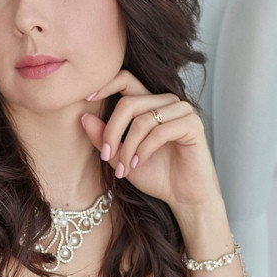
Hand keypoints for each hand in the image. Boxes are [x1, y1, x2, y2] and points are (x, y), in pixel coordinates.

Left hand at [81, 69, 221, 214]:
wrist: (184, 196)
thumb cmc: (156, 176)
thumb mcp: (121, 158)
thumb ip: (103, 138)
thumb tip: (84, 117)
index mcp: (150, 103)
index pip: (126, 79)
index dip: (105, 84)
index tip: (86, 99)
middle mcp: (167, 101)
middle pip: (128, 103)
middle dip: (112, 132)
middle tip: (105, 156)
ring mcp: (182, 110)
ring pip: (142, 120)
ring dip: (128, 147)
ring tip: (125, 168)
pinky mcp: (192, 124)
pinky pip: (159, 131)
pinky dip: (144, 150)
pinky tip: (139, 163)